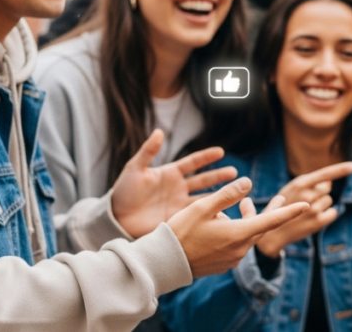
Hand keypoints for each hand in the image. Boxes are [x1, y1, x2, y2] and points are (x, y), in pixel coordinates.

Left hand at [111, 130, 237, 237]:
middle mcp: (178, 187)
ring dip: (219, 194)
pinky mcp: (178, 219)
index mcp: (170, 173)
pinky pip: (197, 215)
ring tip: (235, 192)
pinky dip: (209, 214)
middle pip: (204, 179)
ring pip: (205, 197)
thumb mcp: (134, 169)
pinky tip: (222, 214)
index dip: (206, 157)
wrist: (116, 218)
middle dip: (219, 176)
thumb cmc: (123, 191)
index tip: (221, 152)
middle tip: (235, 173)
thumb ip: (148, 151)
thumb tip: (160, 132)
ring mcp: (180, 204)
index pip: (193, 162)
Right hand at [167, 177, 307, 277]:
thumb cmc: (181, 232)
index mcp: (238, 234)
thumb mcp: (202, 207)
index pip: (272, 221)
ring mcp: (232, 259)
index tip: (306, 205)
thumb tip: (248, 183)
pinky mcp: (224, 264)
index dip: (290, 212)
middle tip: (281, 198)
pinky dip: (236, 231)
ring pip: (247, 235)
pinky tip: (222, 223)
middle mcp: (239, 249)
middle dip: (270, 211)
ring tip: (241, 205)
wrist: (163, 263)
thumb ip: (227, 194)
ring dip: (247, 220)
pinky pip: (236, 245)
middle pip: (262, 227)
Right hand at [255, 162, 351, 257]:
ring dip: (321, 204)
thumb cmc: (283, 207)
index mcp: (299, 184)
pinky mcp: (318, 222)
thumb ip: (309, 183)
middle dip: (319, 192)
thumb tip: (330, 183)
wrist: (272, 234)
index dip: (341, 170)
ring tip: (306, 211)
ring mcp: (313, 209)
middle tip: (305, 201)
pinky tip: (314, 218)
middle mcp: (307, 195)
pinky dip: (327, 215)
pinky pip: (333, 212)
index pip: (324, 174)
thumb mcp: (290, 190)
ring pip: (329, 200)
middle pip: (327, 187)